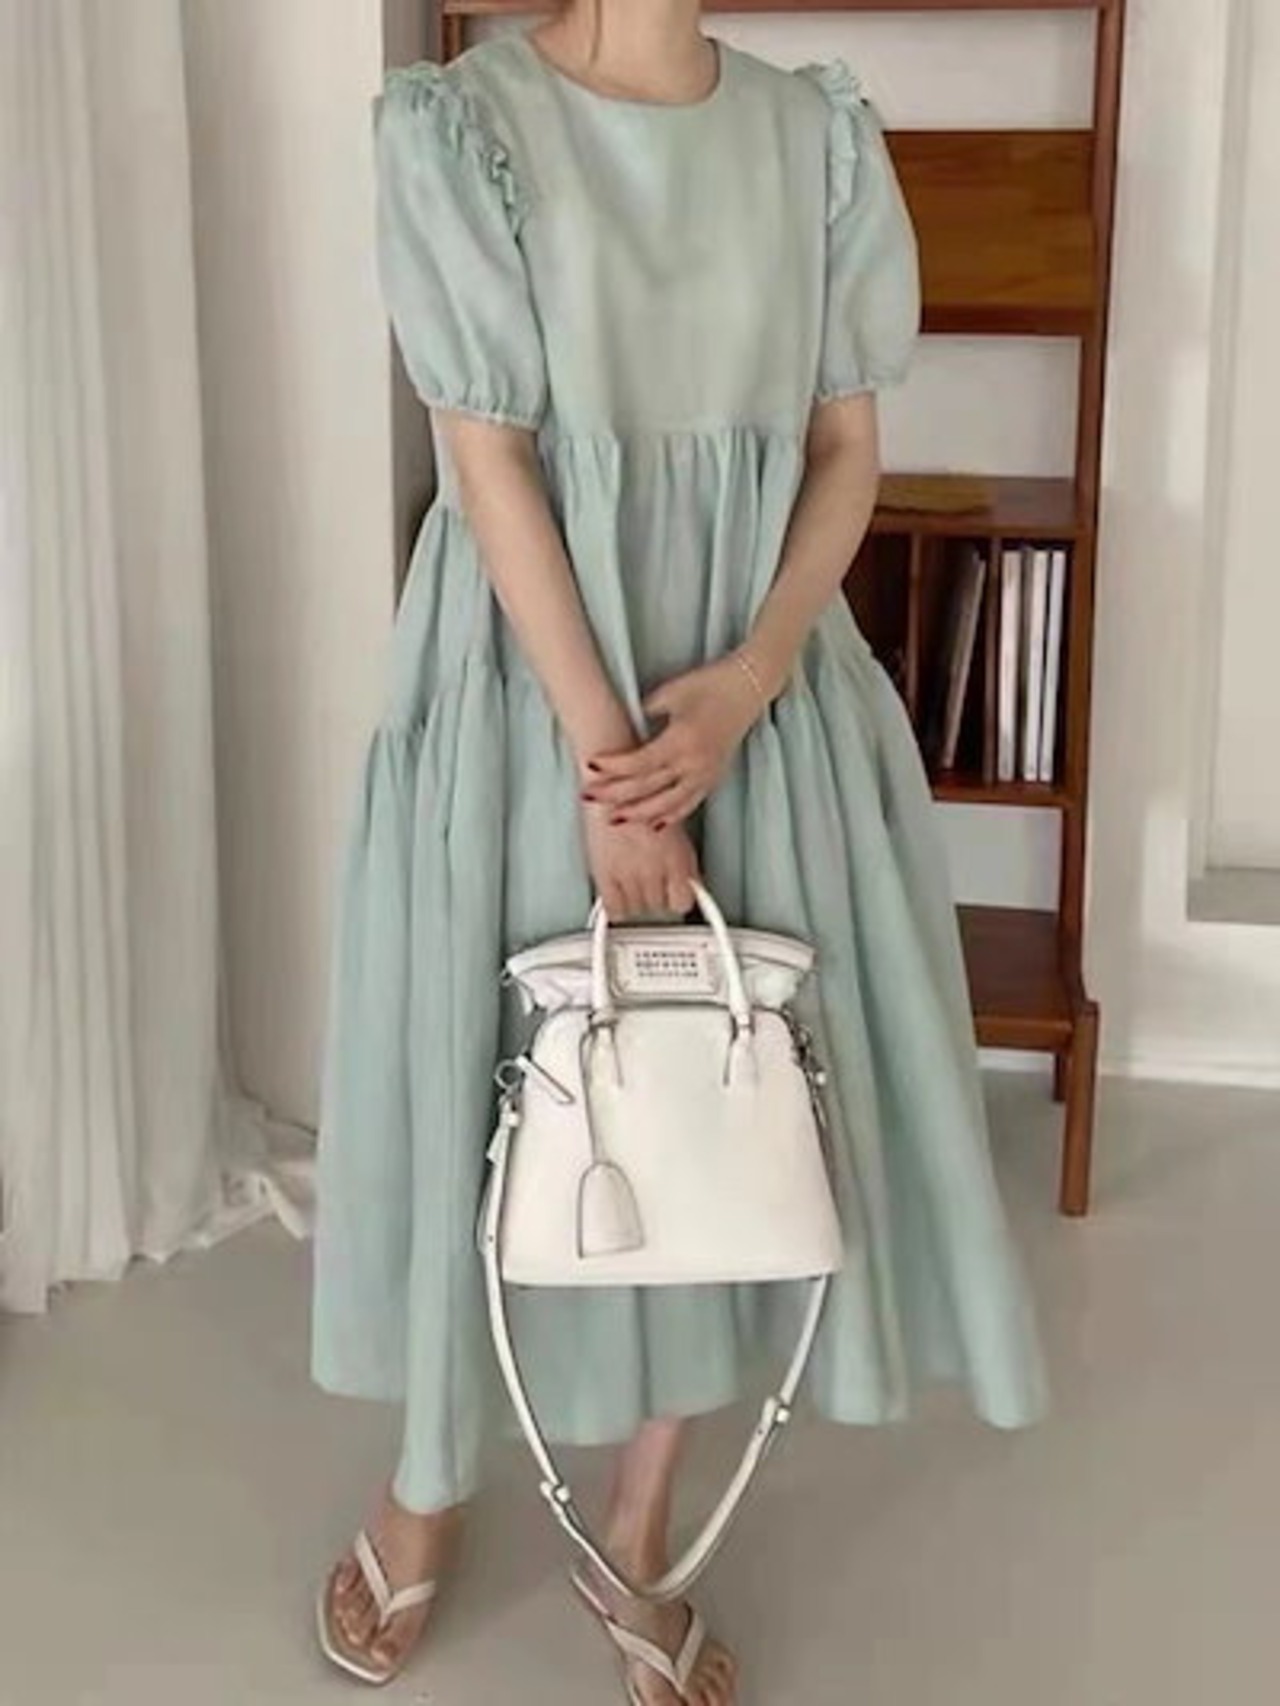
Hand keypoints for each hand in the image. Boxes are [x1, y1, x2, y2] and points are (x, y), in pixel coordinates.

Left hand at [581, 653, 765, 828]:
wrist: (749, 687)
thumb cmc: (711, 684)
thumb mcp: (672, 691)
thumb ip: (646, 710)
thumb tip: (628, 726)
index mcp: (681, 741)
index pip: (639, 763)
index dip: (613, 767)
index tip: (591, 766)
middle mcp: (694, 764)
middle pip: (647, 788)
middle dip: (614, 795)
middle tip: (588, 797)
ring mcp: (705, 774)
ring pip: (667, 805)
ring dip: (638, 814)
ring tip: (614, 819)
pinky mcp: (713, 777)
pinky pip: (689, 805)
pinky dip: (669, 816)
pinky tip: (653, 824)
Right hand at [581, 801, 700, 920]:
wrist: (613, 785)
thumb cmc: (642, 799)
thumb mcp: (675, 829)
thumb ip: (683, 862)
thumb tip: (689, 883)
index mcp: (677, 860)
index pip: (682, 902)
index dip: (675, 898)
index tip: (670, 894)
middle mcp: (656, 870)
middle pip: (658, 906)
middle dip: (652, 894)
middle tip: (646, 879)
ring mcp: (631, 875)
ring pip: (636, 909)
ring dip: (633, 898)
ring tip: (629, 878)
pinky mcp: (606, 875)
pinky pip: (615, 909)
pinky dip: (615, 906)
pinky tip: (615, 892)